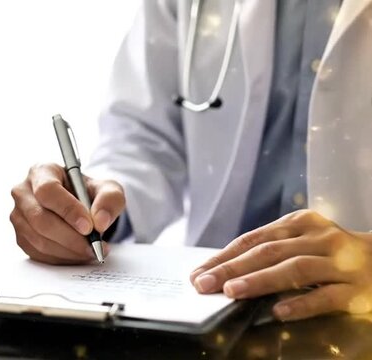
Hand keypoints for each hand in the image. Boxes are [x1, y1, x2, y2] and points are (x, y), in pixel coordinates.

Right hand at [10, 163, 124, 264]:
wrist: (79, 206)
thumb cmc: (89, 193)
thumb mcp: (108, 189)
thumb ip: (109, 199)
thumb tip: (100, 221)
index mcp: (42, 171)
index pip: (47, 190)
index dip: (67, 210)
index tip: (89, 227)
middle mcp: (23, 192)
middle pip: (40, 219)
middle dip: (70, 237)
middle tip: (94, 246)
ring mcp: (19, 216)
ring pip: (39, 240)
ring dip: (69, 251)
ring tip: (91, 250)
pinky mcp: (21, 237)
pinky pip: (39, 253)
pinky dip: (62, 258)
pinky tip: (78, 254)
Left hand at [190, 210, 371, 320]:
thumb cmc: (333, 253)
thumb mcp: (303, 241)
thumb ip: (271, 250)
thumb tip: (224, 270)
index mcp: (300, 224)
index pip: (253, 239)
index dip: (224, 256)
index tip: (198, 273)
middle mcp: (319, 238)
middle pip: (268, 252)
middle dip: (232, 268)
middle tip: (204, 284)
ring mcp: (340, 263)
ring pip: (294, 270)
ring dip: (260, 280)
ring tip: (232, 292)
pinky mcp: (357, 290)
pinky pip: (326, 297)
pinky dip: (301, 304)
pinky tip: (279, 311)